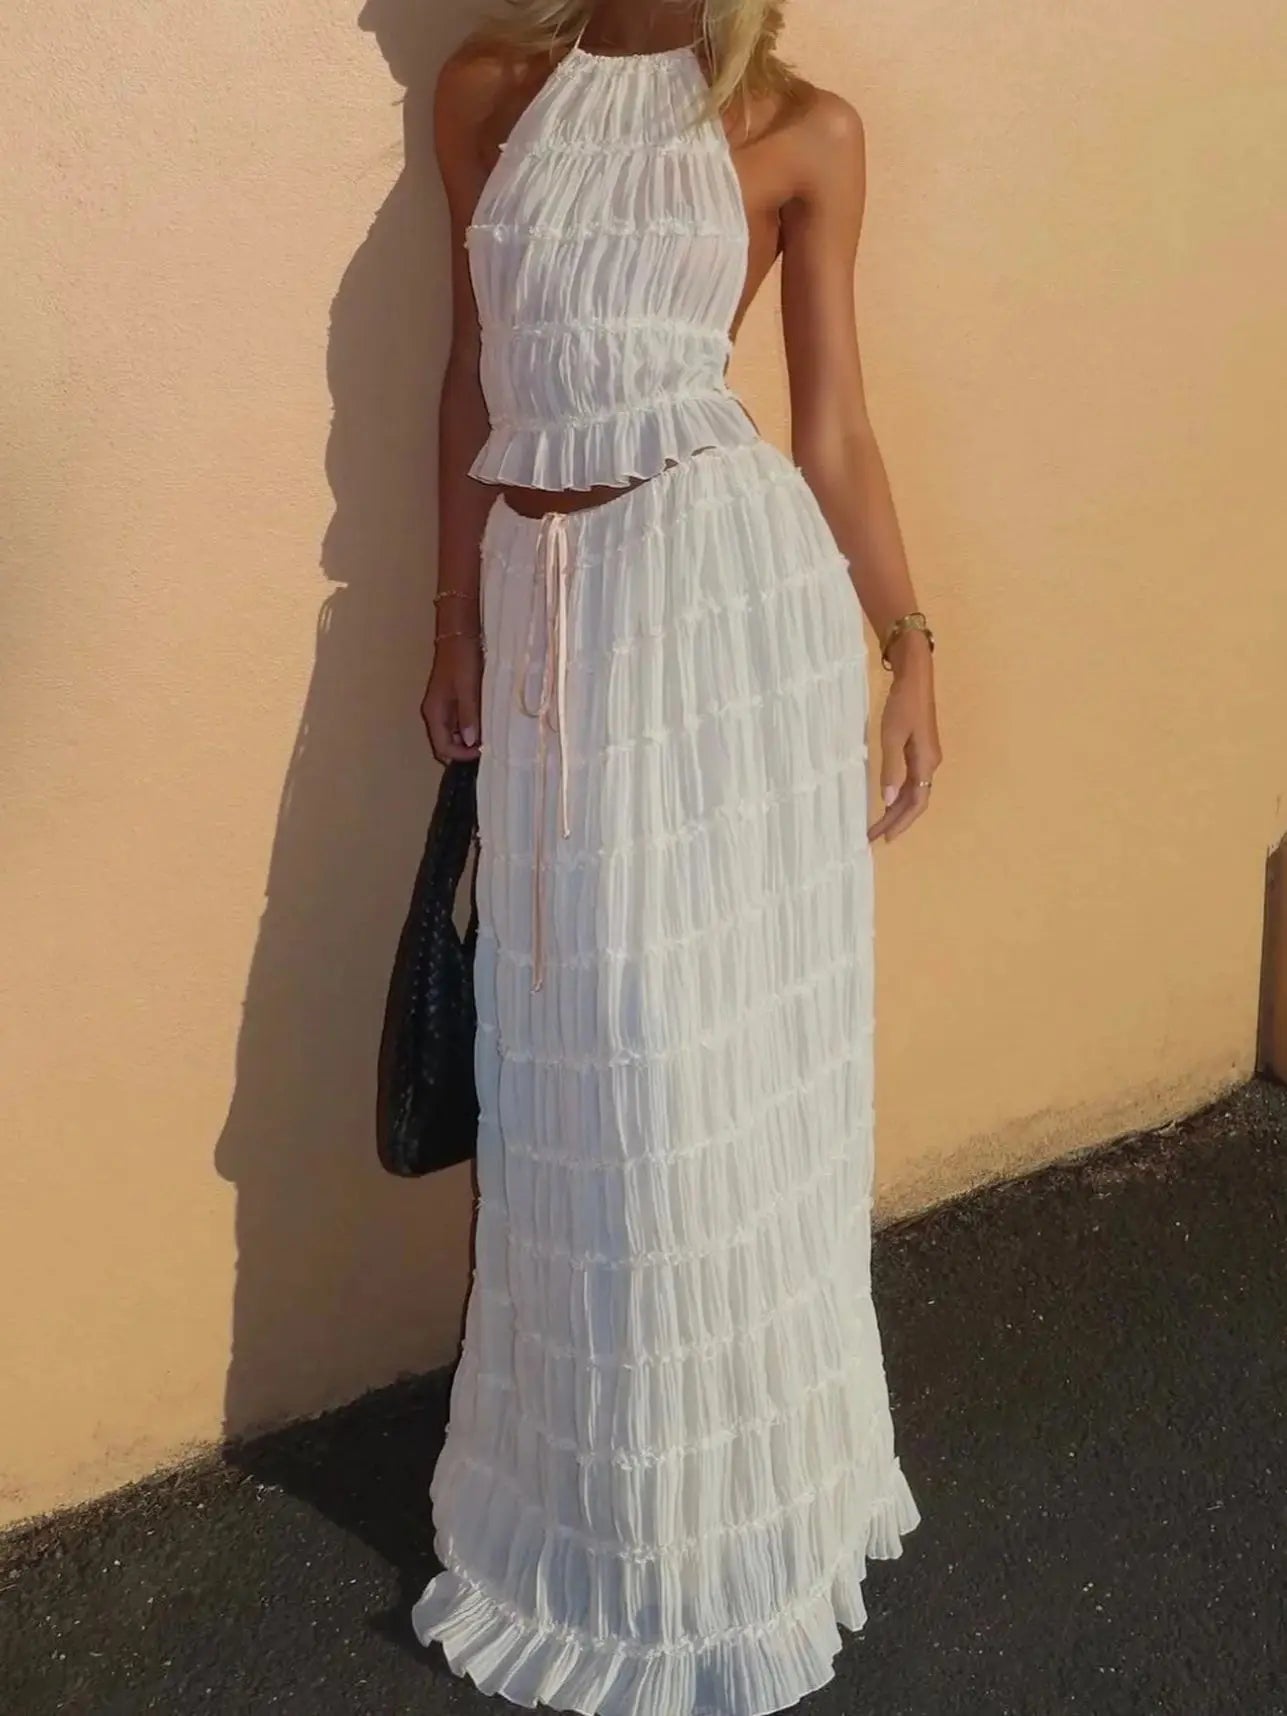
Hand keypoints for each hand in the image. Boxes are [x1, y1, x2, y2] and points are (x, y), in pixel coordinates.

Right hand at [421, 635, 482, 763]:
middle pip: (445, 743)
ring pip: (452, 734)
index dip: (460, 755)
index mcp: (434, 712)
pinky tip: (484, 725)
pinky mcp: (451, 700)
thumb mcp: (467, 689)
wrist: (459, 635)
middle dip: (463, 751)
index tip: (482, 753)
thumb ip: (468, 716)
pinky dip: (469, 728)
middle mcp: (435, 713)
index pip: (442, 747)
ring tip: (488, 738)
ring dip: (467, 740)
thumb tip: (469, 742)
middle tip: (486, 749)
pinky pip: (458, 722)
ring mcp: (443, 707)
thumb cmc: (462, 660)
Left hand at [866, 633, 941, 842]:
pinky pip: (911, 779)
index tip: (884, 839)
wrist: (915, 676)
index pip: (916, 803)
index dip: (901, 823)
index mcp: (926, 763)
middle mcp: (930, 763)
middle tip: (873, 836)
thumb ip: (891, 769)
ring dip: (896, 809)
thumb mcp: (892, 736)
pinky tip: (887, 798)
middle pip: (915, 801)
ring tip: (877, 824)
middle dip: (895, 820)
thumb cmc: (903, 704)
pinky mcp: (920, 748)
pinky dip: (899, 793)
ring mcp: (926, 756)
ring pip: (913, 791)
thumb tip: (889, 800)